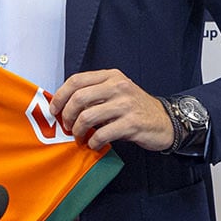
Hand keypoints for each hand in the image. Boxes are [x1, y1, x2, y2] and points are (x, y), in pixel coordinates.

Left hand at [52, 69, 173, 151]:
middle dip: (67, 115)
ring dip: (78, 131)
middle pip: (78, 98)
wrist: (165, 121)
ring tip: (80, 136)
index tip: (55, 110)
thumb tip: (64, 106)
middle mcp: (118, 86)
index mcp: (111, 76)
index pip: (76, 80)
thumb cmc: (135, 108)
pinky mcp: (132, 124)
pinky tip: (94, 144)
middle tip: (67, 126)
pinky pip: (102, 134)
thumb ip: (94, 94)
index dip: (60, 96)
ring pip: (87, 116)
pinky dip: (93, 142)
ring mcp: (126, 105)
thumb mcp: (116, 92)